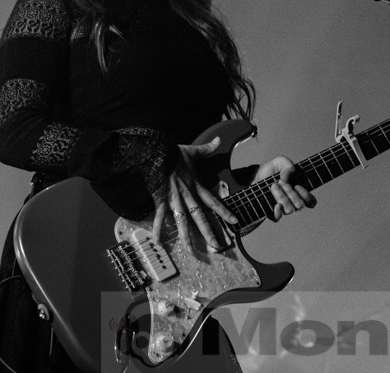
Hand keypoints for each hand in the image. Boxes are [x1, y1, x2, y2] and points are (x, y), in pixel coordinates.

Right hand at [151, 137, 238, 251]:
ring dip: (186, 236)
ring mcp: (173, 198)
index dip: (224, 211)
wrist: (155, 152)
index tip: (235, 221)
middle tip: (217, 246)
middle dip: (208, 231)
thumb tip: (218, 139)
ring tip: (191, 250)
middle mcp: (186, 194)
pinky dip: (158, 228)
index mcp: (195, 185)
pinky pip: (159, 216)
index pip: (213, 201)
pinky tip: (157, 242)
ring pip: (182, 220)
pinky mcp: (160, 199)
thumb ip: (207, 149)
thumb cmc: (173, 153)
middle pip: (200, 216)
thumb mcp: (193, 151)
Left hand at [254, 156, 316, 219]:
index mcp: (298, 192)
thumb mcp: (280, 162)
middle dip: (291, 192)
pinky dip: (278, 211)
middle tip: (280, 182)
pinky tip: (276, 204)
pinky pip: (278, 218)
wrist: (254, 176)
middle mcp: (292, 202)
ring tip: (273, 186)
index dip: (306, 195)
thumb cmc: (270, 170)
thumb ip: (288, 165)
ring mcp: (282, 208)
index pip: (311, 202)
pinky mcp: (271, 212)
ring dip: (282, 196)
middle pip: (299, 205)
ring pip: (289, 209)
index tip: (297, 185)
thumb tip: (288, 177)